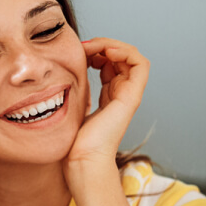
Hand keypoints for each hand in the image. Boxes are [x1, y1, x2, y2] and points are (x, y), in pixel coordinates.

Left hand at [70, 38, 149, 162]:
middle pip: (121, 57)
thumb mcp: (72, 106)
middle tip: (84, 46)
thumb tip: (64, 72)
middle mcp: (121, 94)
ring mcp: (128, 95)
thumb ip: (75, 89)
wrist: (82, 160)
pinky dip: (126, 52)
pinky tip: (106, 53)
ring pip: (132, 57)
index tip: (77, 51)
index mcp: (109, 96)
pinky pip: (140, 65)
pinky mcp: (131, 97)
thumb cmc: (73, 141)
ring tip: (94, 47)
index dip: (96, 51)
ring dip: (113, 45)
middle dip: (103, 45)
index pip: (109, 64)